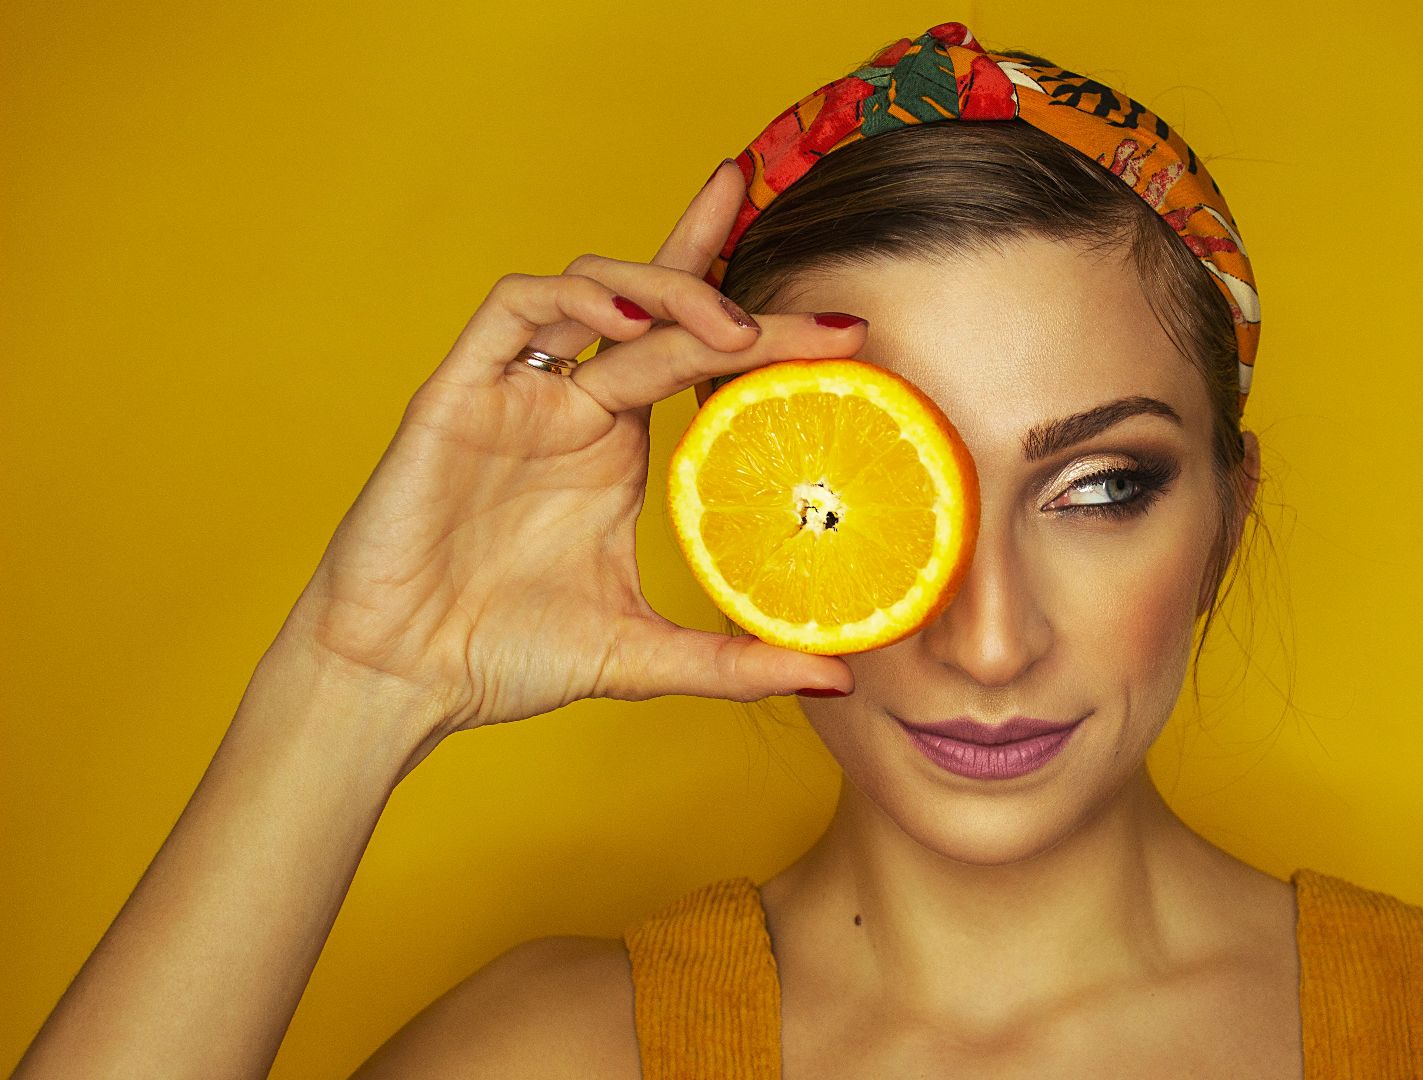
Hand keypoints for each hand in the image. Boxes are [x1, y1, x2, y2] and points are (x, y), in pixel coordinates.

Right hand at [265, 160, 860, 741]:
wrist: (400, 681)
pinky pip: (511, 311)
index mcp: (616, 446)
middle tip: (821, 306)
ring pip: (591, 289)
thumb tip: (840, 673)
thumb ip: (736, 662)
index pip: (693, 352)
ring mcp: (515, 393)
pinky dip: (572, 302)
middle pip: (656, 305)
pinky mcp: (456, 394)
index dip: (759, 320)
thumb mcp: (643, 654)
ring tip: (727, 327)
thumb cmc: (507, 657)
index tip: (846, 329)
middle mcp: (572, 405)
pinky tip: (625, 326)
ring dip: (663, 289)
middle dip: (729, 275)